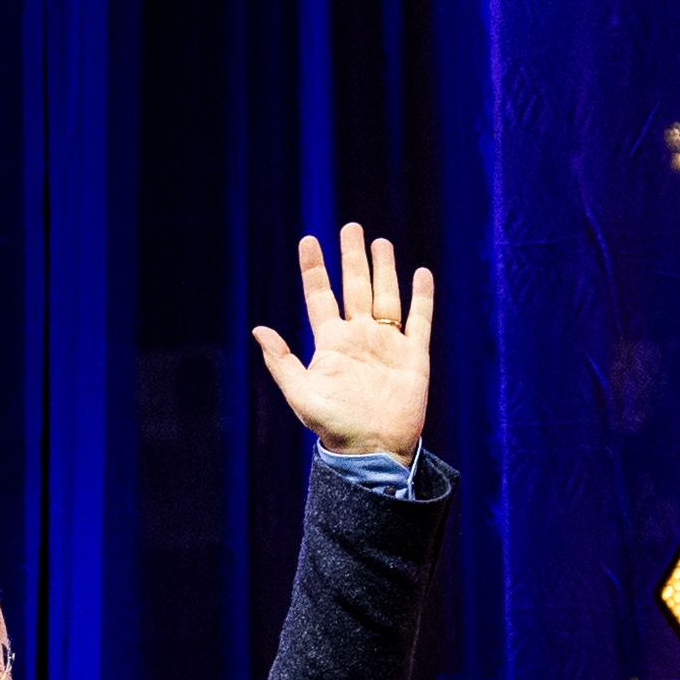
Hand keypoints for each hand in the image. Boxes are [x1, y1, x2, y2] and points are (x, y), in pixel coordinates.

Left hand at [251, 223, 432, 462]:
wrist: (373, 451)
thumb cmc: (334, 429)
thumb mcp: (302, 396)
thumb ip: (282, 362)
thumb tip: (258, 329)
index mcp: (331, 343)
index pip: (320, 296)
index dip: (314, 268)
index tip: (308, 240)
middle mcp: (359, 338)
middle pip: (355, 287)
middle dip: (352, 257)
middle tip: (350, 227)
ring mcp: (387, 345)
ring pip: (386, 297)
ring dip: (384, 270)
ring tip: (380, 242)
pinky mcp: (414, 357)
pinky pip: (419, 321)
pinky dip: (421, 297)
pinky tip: (421, 275)